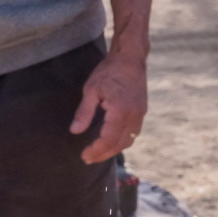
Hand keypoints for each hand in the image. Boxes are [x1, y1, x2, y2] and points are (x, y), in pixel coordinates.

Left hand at [72, 48, 146, 164]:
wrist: (130, 57)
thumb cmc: (109, 71)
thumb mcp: (91, 89)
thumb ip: (84, 112)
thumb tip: (75, 131)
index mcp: (120, 111)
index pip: (108, 139)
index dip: (96, 150)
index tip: (84, 155)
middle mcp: (133, 116)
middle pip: (120, 144)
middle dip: (104, 154)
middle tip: (88, 159)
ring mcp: (140, 114)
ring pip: (129, 140)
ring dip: (114, 150)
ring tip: (98, 153)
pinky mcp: (142, 111)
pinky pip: (134, 133)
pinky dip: (122, 141)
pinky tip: (112, 141)